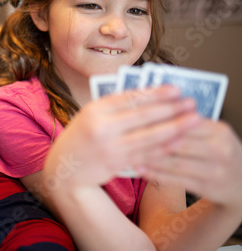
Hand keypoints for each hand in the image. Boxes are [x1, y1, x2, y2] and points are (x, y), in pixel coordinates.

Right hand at [44, 85, 200, 187]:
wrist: (64, 169)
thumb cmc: (81, 137)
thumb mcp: (90, 115)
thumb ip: (114, 107)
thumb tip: (149, 96)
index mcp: (94, 110)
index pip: (129, 98)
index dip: (155, 93)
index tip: (176, 89)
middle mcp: (101, 128)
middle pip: (142, 116)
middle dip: (171, 109)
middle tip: (192, 103)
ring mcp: (109, 148)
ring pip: (148, 136)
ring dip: (174, 128)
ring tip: (194, 121)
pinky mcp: (116, 164)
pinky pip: (145, 154)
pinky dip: (163, 147)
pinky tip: (179, 141)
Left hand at [139, 118, 241, 211]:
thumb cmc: (219, 151)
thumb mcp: (212, 132)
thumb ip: (188, 123)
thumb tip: (155, 108)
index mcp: (218, 131)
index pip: (185, 123)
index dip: (160, 121)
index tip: (137, 118)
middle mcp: (220, 150)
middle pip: (178, 143)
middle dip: (152, 140)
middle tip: (129, 137)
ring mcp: (215, 171)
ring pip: (175, 163)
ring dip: (150, 159)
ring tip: (130, 154)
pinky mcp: (207, 188)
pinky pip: (176, 180)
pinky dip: (156, 175)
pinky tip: (140, 170)